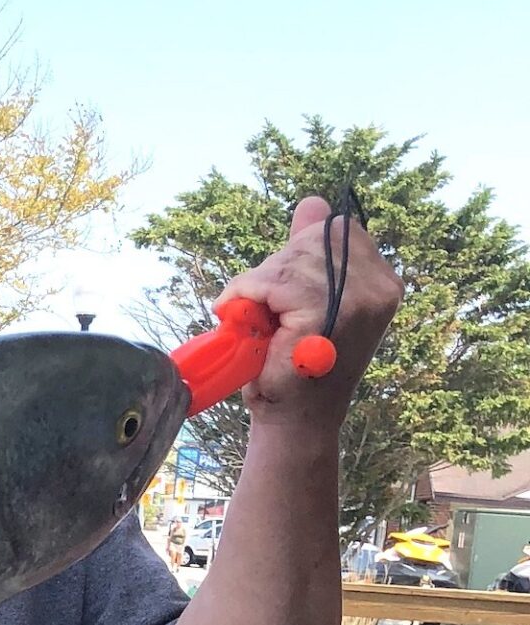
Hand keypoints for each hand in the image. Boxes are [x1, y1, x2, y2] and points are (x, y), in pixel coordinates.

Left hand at [218, 195, 402, 425]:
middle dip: (276, 270)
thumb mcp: (307, 299)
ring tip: (259, 324)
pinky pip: (272, 281)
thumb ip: (312, 252)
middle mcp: (380, 288)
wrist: (294, 422)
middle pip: (313, 240)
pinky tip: (241, 317)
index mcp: (384, 282)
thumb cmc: (297, 366)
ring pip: (288, 260)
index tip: (286, 297)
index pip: (338, 230)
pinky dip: (246, 294)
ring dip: (257, 287)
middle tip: (268, 314)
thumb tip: (313, 202)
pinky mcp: (325, 313)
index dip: (299, 255)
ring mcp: (357, 301)